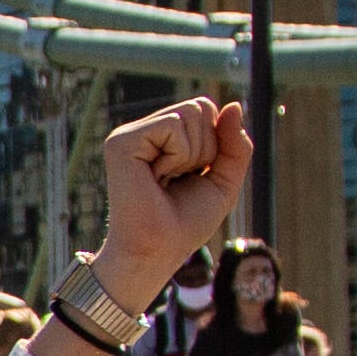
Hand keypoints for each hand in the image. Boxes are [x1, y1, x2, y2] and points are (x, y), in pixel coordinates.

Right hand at [95, 97, 252, 293]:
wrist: (158, 251)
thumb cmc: (185, 223)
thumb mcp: (223, 181)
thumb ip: (235, 144)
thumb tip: (233, 104)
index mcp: (163, 138)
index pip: (206, 110)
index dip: (215, 144)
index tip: (192, 176)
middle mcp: (144, 131)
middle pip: (201, 106)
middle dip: (207, 147)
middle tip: (179, 179)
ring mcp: (129, 135)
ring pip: (190, 113)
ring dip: (193, 154)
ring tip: (167, 180)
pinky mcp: (121, 142)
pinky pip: (173, 125)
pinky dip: (179, 155)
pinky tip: (157, 177)